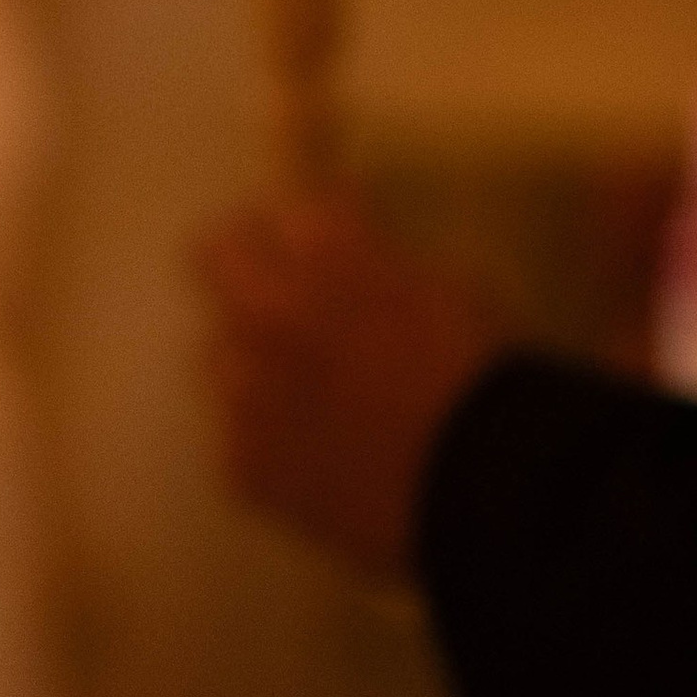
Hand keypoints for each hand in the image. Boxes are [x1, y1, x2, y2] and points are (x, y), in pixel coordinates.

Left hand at [194, 191, 505, 578]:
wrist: (484, 489)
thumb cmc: (483, 375)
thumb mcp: (449, 284)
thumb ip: (383, 257)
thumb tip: (356, 244)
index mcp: (327, 256)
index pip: (281, 208)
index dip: (306, 221)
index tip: (322, 232)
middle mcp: (266, 313)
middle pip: (212, 258)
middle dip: (243, 259)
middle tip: (279, 284)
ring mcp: (245, 393)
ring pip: (218, 352)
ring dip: (254, 356)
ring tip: (305, 385)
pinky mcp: (242, 464)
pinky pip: (239, 433)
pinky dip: (272, 434)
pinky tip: (320, 451)